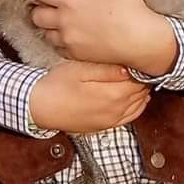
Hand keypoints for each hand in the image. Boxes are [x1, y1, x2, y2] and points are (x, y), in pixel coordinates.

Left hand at [28, 0, 177, 75]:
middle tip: (47, 2)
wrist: (142, 44)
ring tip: (58, 18)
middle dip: (38, 7)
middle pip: (36, 16)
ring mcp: (69, 41)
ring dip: (47, 25)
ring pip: (44, 33)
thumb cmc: (131, 11)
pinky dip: (59, 40)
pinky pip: (57, 47)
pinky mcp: (76, 55)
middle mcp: (65, 23)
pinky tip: (70, 33)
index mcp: (72, 2)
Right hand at [28, 59, 150, 133]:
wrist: (40, 107)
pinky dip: (137, 107)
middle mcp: (116, 111)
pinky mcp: (105, 126)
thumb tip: (130, 68)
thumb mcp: (80, 70)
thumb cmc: (57, 85)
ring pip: (138, 106)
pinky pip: (129, 118)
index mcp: (112, 95)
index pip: (139, 80)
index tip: (140, 57)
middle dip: (143, 79)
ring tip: (138, 77)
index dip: (142, 68)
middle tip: (140, 64)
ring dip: (141, 92)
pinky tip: (135, 97)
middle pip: (140, 93)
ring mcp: (111, 121)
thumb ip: (107, 70)